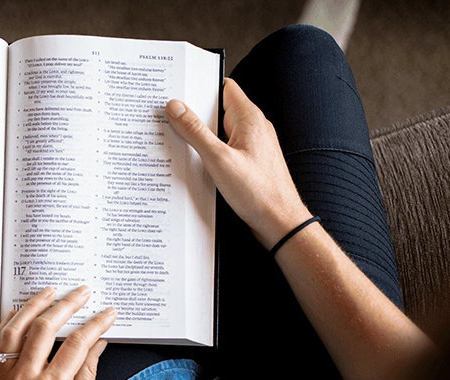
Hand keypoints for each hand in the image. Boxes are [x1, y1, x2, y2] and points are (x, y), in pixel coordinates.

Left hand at [0, 286, 114, 379]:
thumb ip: (87, 373)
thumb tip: (98, 342)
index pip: (77, 343)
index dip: (95, 324)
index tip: (108, 312)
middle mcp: (24, 378)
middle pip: (45, 327)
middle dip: (66, 304)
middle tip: (81, 291)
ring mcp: (2, 379)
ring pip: (15, 330)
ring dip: (32, 306)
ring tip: (49, 291)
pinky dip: (4, 326)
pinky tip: (15, 313)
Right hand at [165, 78, 310, 248]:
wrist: (279, 222)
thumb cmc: (258, 192)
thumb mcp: (218, 159)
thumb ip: (195, 131)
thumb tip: (176, 107)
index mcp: (249, 118)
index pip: (223, 87)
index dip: (200, 86)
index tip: (178, 90)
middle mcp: (252, 128)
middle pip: (218, 109)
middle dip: (195, 114)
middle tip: (170, 119)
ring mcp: (251, 145)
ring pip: (219, 131)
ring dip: (200, 136)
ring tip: (179, 143)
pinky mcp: (248, 162)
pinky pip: (224, 148)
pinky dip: (209, 152)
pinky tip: (196, 163)